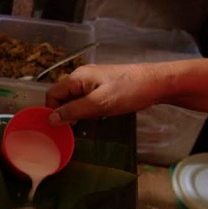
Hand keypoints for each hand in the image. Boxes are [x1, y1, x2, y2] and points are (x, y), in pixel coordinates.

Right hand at [46, 63, 166, 123]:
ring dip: (74, 114)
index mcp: (77, 78)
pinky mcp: (102, 87)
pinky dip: (85, 111)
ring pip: (74, 100)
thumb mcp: (98, 104)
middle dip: (63, 114)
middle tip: (69, 131)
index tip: (55, 128)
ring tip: (80, 128)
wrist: (156, 84)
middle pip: (62, 97)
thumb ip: (73, 111)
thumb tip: (51, 119)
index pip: (52, 94)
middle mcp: (81, 77)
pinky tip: (92, 120)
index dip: (50, 111)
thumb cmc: (128, 92)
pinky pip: (85, 100)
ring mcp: (92, 82)